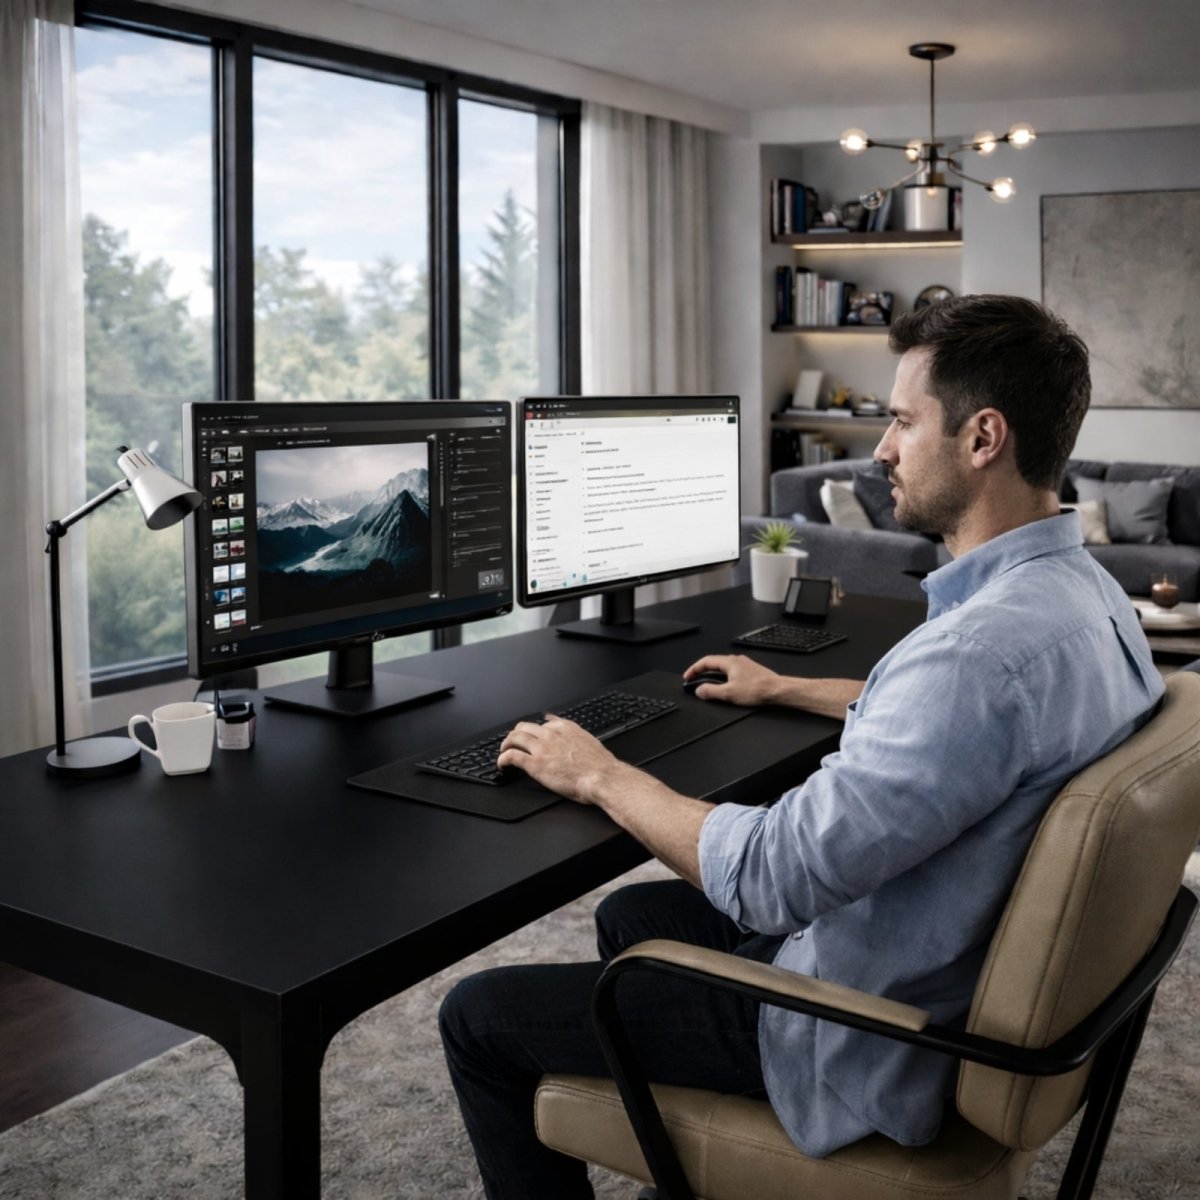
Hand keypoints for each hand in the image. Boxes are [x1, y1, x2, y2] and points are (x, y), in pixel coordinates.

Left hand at [497, 715, 621, 803]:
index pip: (540, 724)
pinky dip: (502, 759)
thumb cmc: (598, 764)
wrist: (601, 777)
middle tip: (512, 743)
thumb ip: (570, 730)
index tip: (530, 738)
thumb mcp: (586, 738)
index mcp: (563, 727)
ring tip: (503, 752)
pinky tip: (502, 765)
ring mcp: (541, 748)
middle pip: (523, 727)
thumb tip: (557, 721)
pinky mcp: (534, 764)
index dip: (532, 732)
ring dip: (506, 744)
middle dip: (515, 735)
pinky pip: (511, 756)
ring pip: (514, 738)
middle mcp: (550, 734)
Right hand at [681, 654, 782, 705]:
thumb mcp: (729, 693)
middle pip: (714, 663)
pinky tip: (726, 686)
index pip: (706, 661)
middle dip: (702, 672)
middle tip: (695, 680)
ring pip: (724, 667)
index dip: (694, 669)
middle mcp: (737, 660)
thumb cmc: (757, 690)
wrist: (778, 690)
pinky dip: (724, 677)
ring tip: (708, 684)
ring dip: (713, 675)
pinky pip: (732, 672)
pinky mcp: (751, 671)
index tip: (687, 677)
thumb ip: (711, 691)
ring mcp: (745, 665)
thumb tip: (699, 690)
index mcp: (729, 662)